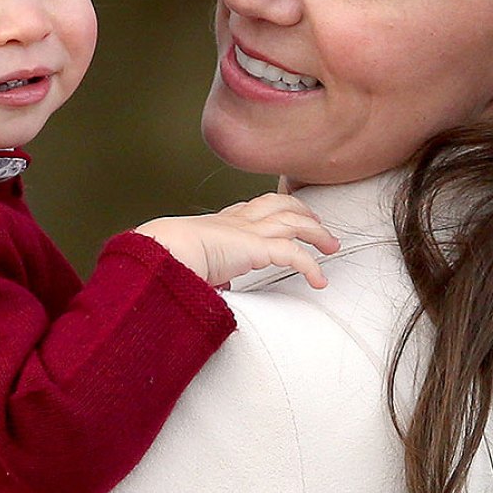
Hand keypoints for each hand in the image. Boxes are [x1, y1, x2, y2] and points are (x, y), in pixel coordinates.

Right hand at [135, 192, 340, 288]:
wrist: (161, 252)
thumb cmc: (166, 259)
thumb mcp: (189, 264)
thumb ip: (207, 274)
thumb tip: (215, 288)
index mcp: (219, 223)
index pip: (249, 208)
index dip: (269, 209)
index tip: (281, 214)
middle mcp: (236, 221)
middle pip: (278, 204)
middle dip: (301, 210)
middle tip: (317, 223)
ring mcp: (248, 230)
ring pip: (293, 221)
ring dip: (316, 232)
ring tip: (331, 246)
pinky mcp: (257, 247)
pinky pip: (294, 254)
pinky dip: (311, 266)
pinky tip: (320, 281)